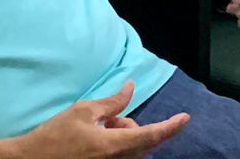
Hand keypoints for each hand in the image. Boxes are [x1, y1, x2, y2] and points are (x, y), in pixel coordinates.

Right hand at [13, 83, 187, 158]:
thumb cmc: (55, 136)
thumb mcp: (84, 111)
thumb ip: (112, 102)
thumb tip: (131, 87)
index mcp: (114, 146)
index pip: (152, 135)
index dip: (171, 127)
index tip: (185, 119)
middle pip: (142, 142)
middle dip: (132, 127)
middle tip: (108, 119)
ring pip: (132, 151)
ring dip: (123, 137)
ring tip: (97, 129)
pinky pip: (121, 158)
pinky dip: (115, 145)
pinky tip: (95, 139)